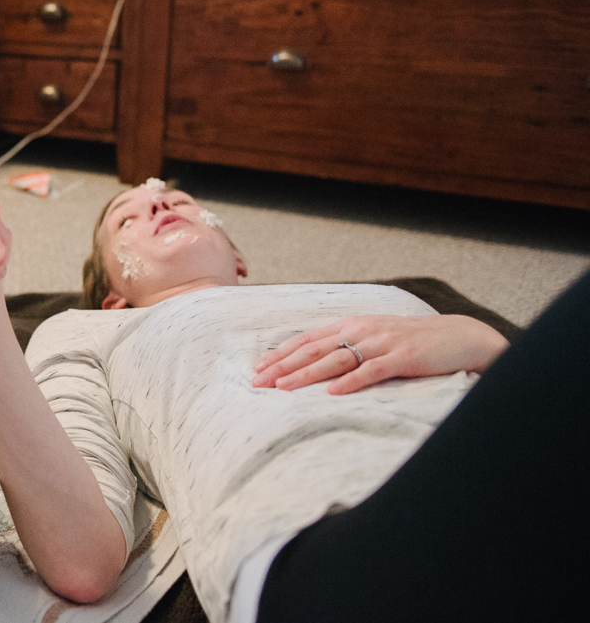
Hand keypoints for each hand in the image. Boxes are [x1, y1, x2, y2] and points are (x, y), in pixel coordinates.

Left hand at [252, 314, 508, 394]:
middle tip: (258, 382)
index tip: (258, 369)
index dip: (281, 354)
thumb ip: (347, 346)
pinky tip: (332, 393)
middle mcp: (361, 330)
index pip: (308, 340)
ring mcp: (381, 342)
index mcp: (351, 325)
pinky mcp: (402, 357)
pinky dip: (350, 382)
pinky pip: (371, 371)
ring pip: (336, 360)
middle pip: (314, 349)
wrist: (459, 337)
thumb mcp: (374, 338)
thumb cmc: (412, 342)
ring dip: (306, 375)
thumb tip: (316, 364)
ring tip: (283, 388)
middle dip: (283, 366)